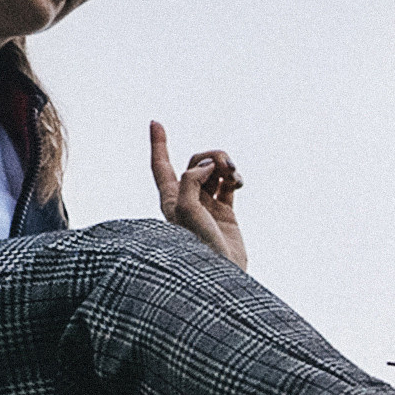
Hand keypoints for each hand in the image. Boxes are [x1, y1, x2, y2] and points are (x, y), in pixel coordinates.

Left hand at [150, 121, 247, 269]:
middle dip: (210, 156)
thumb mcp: (186, 210)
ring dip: (224, 165)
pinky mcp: (226, 211)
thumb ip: (192, 181)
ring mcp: (207, 205)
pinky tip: (239, 182)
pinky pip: (229, 184)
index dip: (158, 144)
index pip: (161, 166)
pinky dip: (234, 178)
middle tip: (223, 165)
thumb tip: (208, 167)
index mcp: (171, 199)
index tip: (155, 122)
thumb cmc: (198, 246)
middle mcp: (187, 199)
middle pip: (195, 162)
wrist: (222, 272)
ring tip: (233, 173)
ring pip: (214, 171)